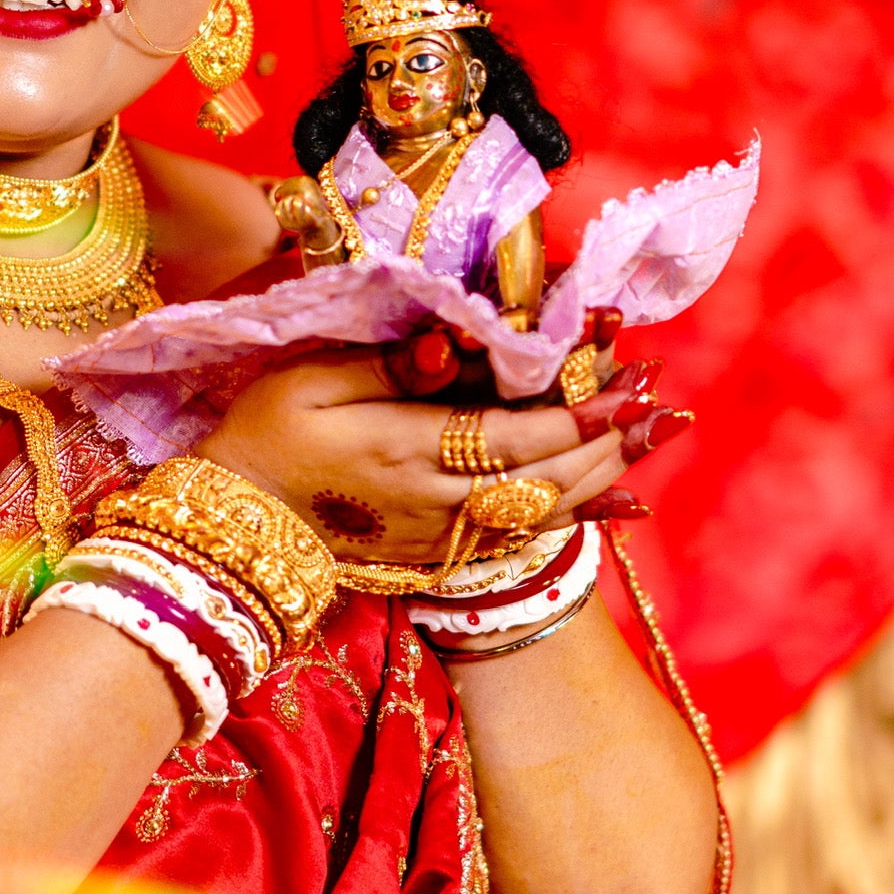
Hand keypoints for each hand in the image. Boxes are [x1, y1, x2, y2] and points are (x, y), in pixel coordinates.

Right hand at [201, 350, 629, 565]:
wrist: (236, 523)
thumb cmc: (267, 434)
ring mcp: (446, 535)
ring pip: (549, 509)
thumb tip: (456, 342)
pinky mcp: (445, 551)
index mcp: (406, 451)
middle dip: (609, 436)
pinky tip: (626, 503)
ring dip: (609, 471)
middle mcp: (439, 503)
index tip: (624, 379)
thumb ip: (389, 367)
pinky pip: (529, 537)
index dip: (577, 410)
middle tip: (657, 396)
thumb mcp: (310, 381)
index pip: (514, 434)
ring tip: (656, 432)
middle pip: (548, 475)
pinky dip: (584, 519)